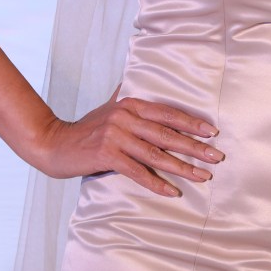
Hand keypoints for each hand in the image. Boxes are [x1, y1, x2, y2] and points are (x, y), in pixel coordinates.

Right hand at [36, 89, 223, 196]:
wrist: (53, 143)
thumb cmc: (85, 129)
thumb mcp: (109, 108)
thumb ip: (124, 97)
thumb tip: (134, 78)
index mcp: (130, 104)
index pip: (168, 113)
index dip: (191, 122)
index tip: (212, 131)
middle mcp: (126, 117)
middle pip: (167, 133)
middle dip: (195, 146)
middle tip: (216, 156)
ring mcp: (116, 136)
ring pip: (156, 154)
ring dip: (182, 167)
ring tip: (202, 176)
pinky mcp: (107, 155)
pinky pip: (137, 171)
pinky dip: (156, 183)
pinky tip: (172, 191)